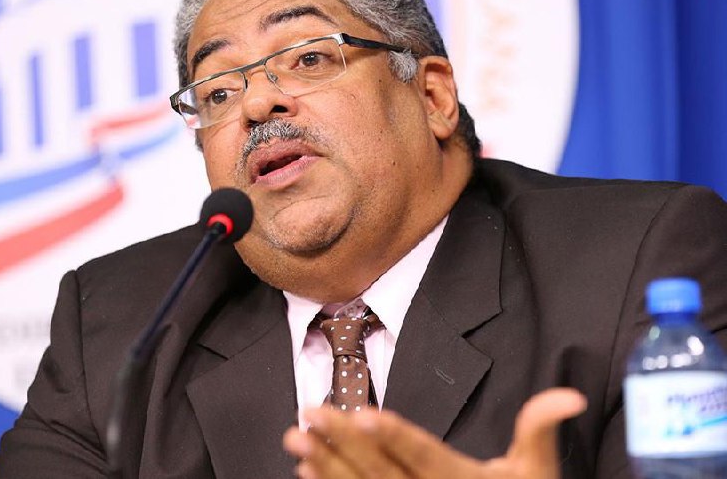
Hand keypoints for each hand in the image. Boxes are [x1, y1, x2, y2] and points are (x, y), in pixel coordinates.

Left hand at [283, 388, 586, 478]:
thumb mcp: (537, 471)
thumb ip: (540, 429)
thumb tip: (570, 395)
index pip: (426, 455)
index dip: (396, 436)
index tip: (365, 413)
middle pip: (382, 470)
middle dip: (344, 441)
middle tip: (309, 412)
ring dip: (326, 466)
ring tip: (295, 439)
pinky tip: (305, 470)